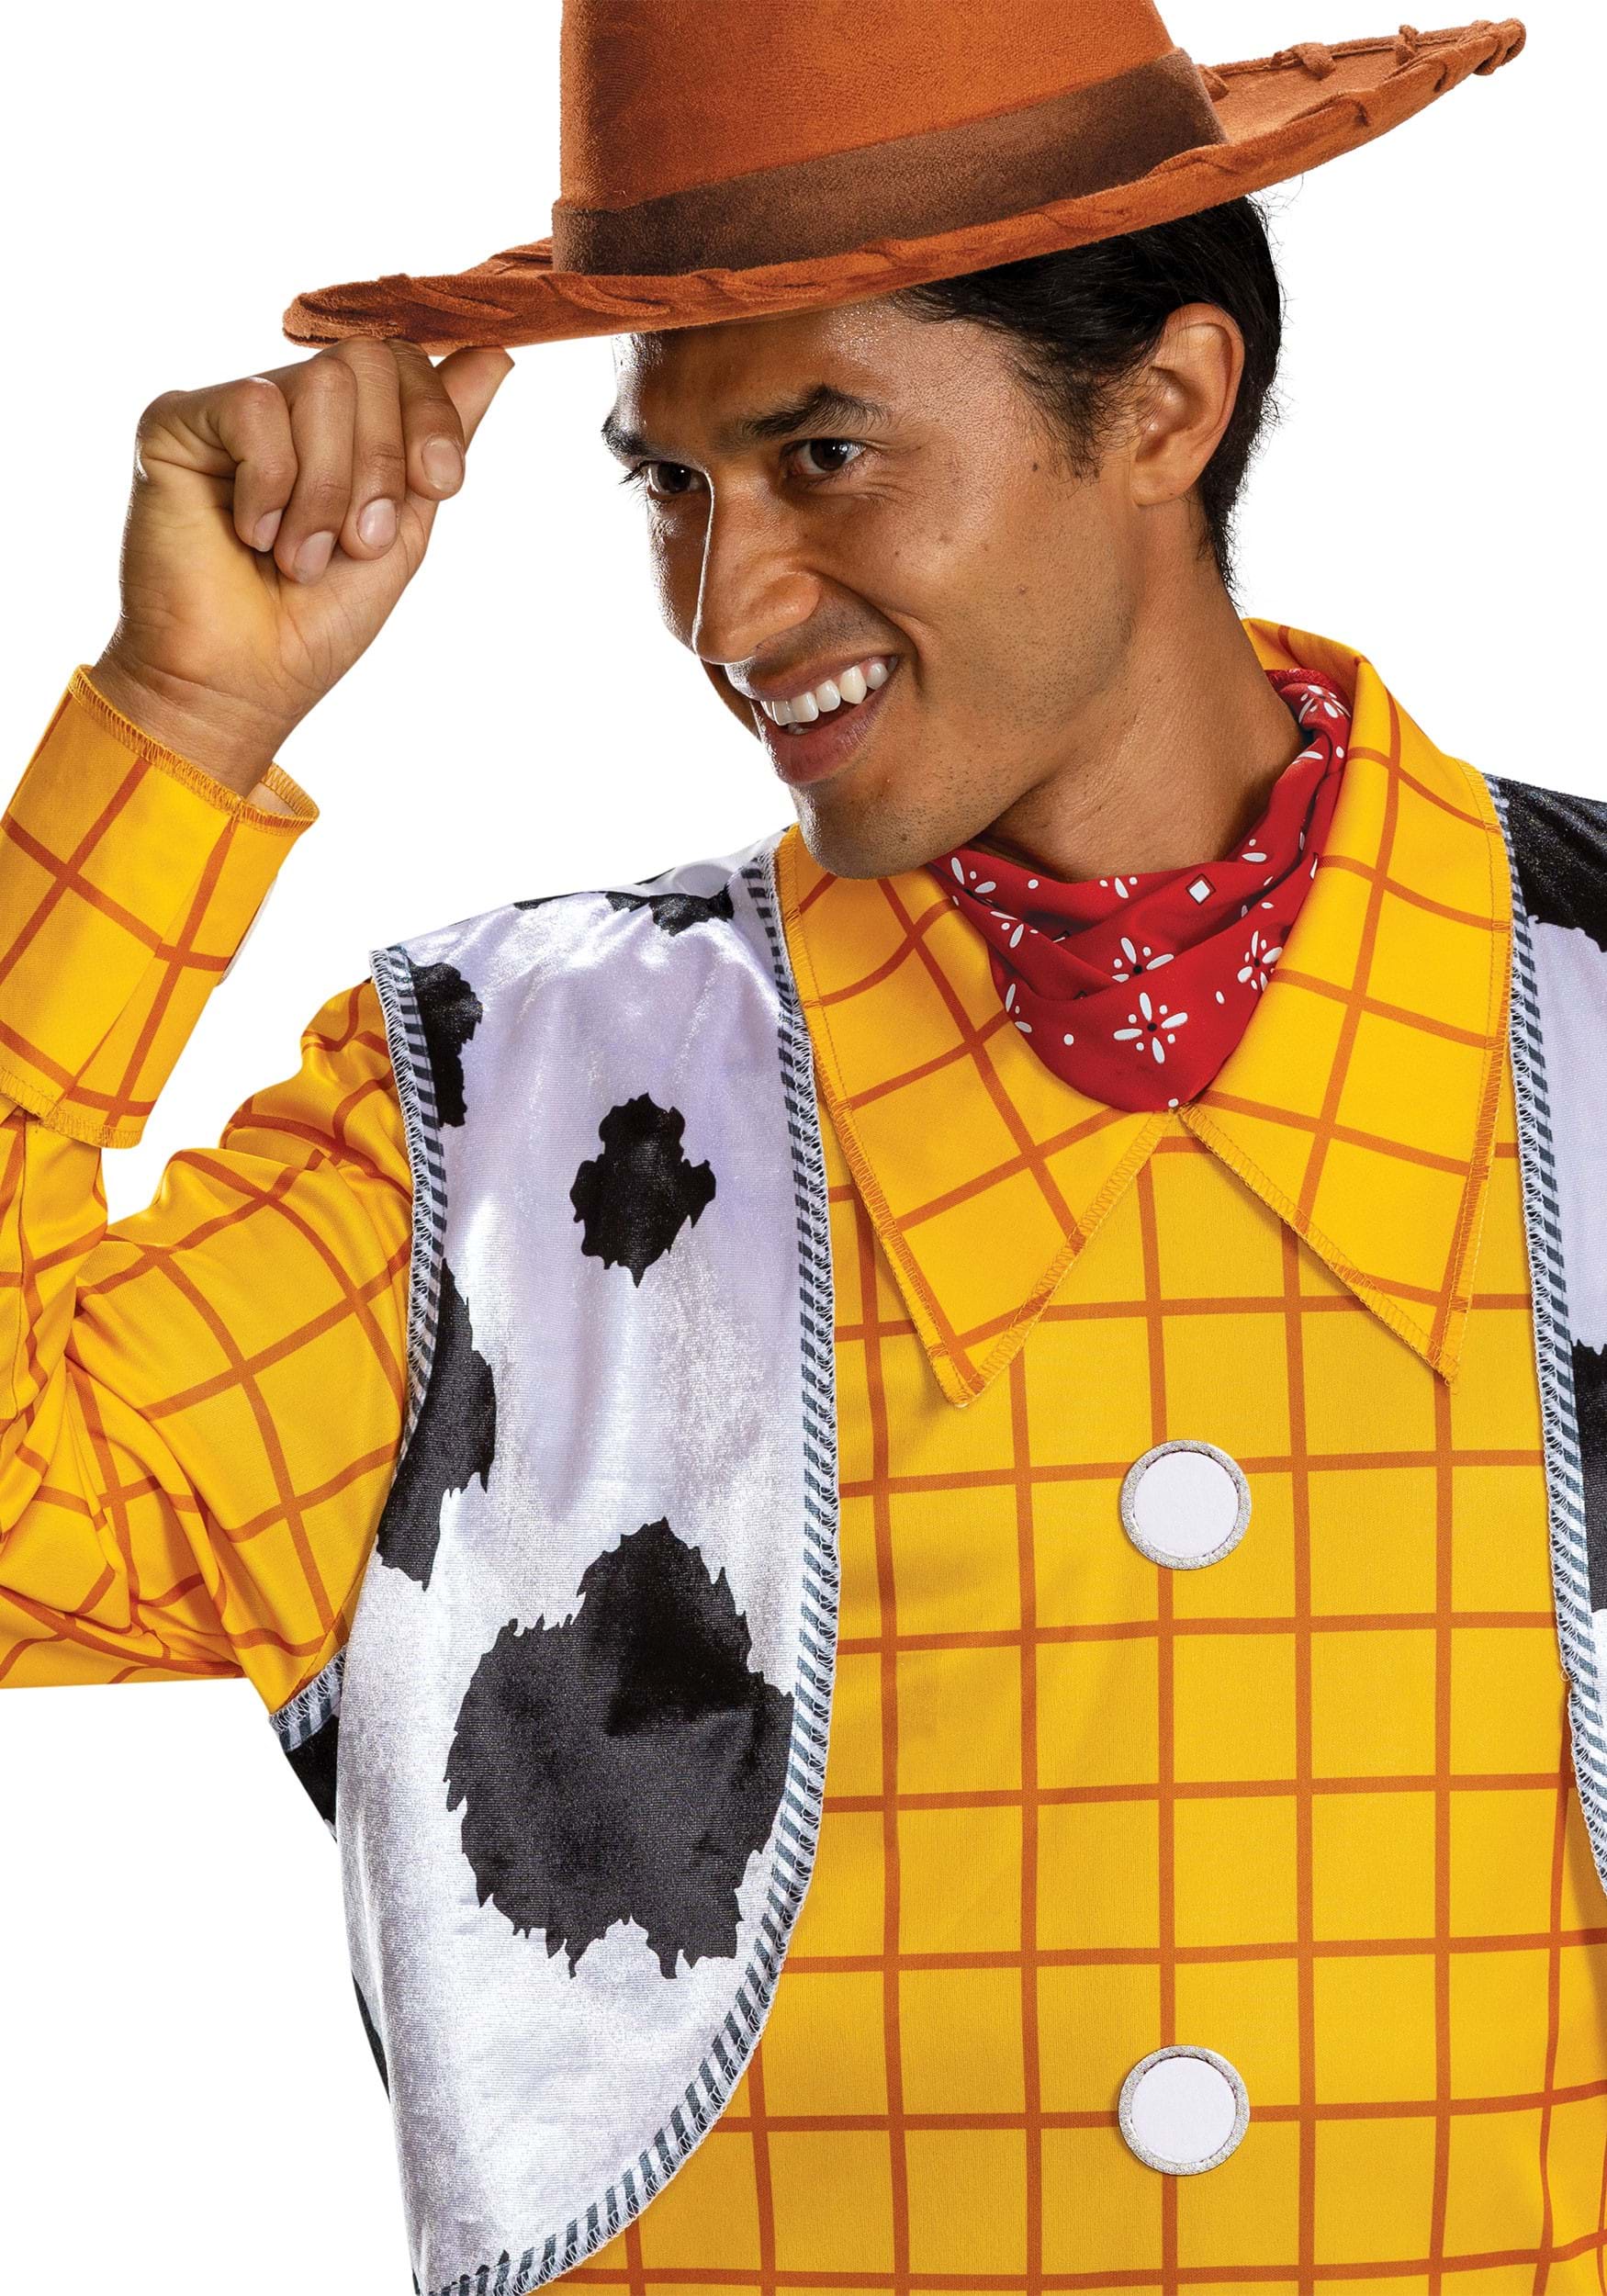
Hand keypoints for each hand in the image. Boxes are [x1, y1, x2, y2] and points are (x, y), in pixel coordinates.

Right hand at [90, 340, 513, 793]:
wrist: (241, 683)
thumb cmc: (315, 622)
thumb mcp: (405, 527)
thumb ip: (440, 439)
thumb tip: (498, 352)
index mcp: (342, 426)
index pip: (405, 359)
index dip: (432, 417)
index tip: (439, 486)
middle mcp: (286, 403)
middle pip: (367, 361)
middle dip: (380, 464)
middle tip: (355, 542)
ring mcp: (231, 408)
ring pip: (320, 385)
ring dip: (327, 491)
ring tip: (299, 556)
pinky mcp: (176, 420)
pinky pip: (255, 410)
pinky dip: (270, 487)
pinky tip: (249, 534)